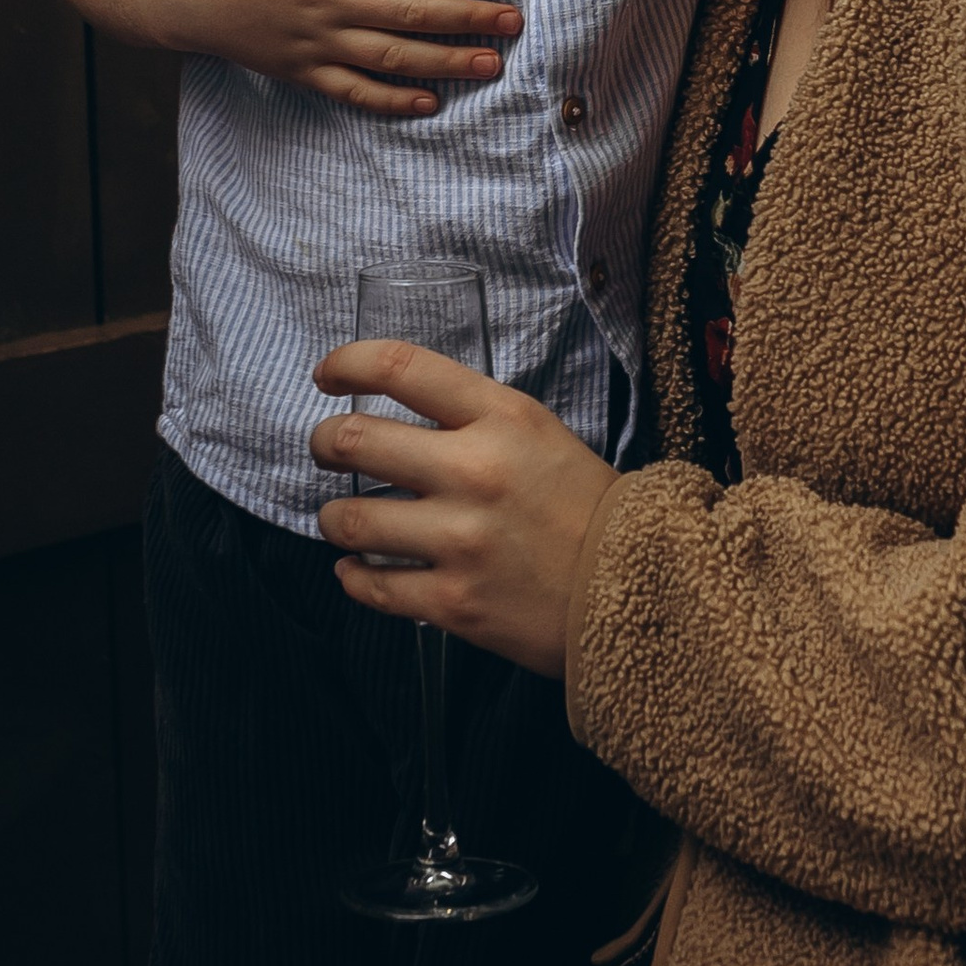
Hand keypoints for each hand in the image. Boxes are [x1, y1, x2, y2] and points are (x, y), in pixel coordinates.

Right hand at [44, 0, 520, 117]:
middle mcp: (329, 2)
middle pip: (412, 14)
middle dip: (469, 18)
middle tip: (515, 22)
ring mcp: (316, 43)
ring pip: (393, 59)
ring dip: (448, 63)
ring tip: (492, 66)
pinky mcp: (301, 72)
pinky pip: (355, 92)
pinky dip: (393, 100)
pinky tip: (430, 102)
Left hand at [311, 341, 617, 678]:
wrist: (640, 587)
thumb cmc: (586, 505)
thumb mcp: (539, 433)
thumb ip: (473, 418)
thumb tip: (401, 413)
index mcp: (502, 417)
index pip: (401, 368)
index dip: (347, 362)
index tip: (327, 374)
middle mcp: (475, 472)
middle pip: (354, 440)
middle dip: (324, 443)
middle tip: (327, 449)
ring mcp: (461, 541)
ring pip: (349, 520)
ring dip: (334, 518)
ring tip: (344, 519)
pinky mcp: (454, 602)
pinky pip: (371, 586)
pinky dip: (354, 576)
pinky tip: (358, 568)